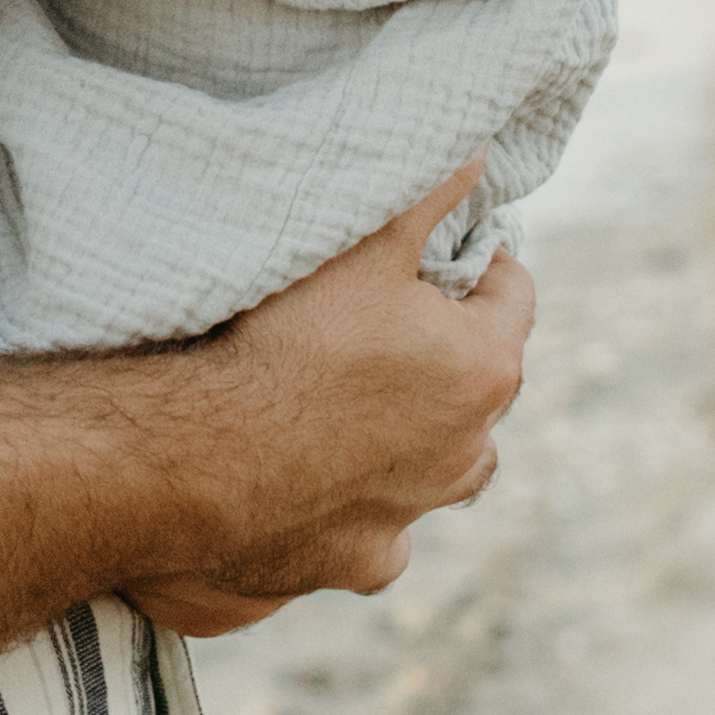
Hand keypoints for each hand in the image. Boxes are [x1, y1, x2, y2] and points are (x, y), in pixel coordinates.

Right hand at [151, 174, 533, 619]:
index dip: (480, 263)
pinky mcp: (363, 563)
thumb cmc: (285, 345)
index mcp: (483, 368)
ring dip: (420, 442)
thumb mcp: (362, 246)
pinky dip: (363, 511)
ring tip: (360, 412)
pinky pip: (383, 535)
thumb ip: (427, 194)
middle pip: (483, 388)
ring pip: (444, 471)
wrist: (199, 462)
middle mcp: (469, 451)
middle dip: (449, 358)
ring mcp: (416, 513)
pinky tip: (321, 486)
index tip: (445, 252)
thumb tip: (476, 151)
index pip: (515, 294)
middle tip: (388, 328)